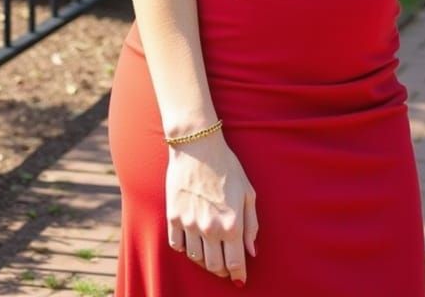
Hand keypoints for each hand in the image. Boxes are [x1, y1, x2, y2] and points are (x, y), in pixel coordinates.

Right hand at [166, 133, 258, 286]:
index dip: (238, 274)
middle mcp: (210, 229)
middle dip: (222, 270)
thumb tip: (251, 252)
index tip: (240, 278)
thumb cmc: (227, 166)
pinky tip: (193, 241)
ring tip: (210, 253)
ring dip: (205, 261)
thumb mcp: (248, 192)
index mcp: (231, 224)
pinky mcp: (173, 217)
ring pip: (196, 259)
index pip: (235, 263)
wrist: (198, 146)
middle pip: (214, 266)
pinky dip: (186, 249)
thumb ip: (251, 225)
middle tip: (226, 266)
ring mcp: (189, 224)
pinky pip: (178, 246)